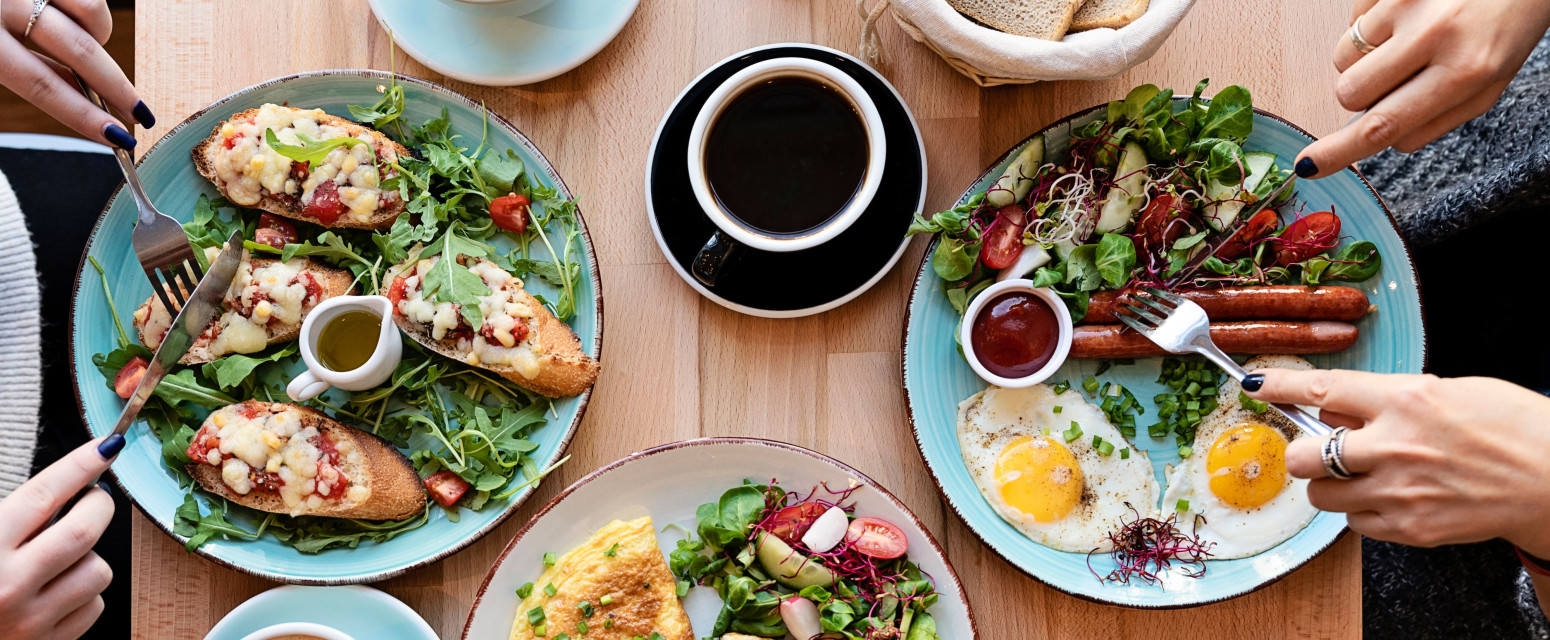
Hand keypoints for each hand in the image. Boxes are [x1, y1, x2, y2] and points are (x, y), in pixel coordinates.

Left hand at [0, 0, 150, 149]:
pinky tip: (71, 17)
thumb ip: (22, 72)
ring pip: (92, 16)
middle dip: (118, 88)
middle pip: (81, 52)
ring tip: (89, 49)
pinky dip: (89, 12)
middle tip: (140, 113)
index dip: (85, 116)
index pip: (44, 85)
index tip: (117, 138)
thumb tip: (77, 94)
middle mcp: (7, 4)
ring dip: (100, 40)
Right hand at [0, 436, 121, 639]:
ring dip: (88, 557)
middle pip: (85, 529)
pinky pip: (94, 606)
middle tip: (93, 499)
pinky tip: (57, 591)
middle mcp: (9, 584)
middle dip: (98, 505)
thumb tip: (70, 481)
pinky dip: (84, 594)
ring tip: (60, 558)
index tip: (106, 446)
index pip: (46, 493)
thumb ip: (12, 514)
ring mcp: (31, 619)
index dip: (82, 464)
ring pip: (97, 569)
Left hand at [1242, 370, 1549, 558]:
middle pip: (1306, 455)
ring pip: (1321, 495)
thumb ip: (1385, 399)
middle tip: (1319, 449)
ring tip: (1363, 476)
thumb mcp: (1447, 391)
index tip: (1256, 385)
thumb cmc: (1510, 427)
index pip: (1321, 389)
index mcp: (1407, 400)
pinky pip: (1354, 524)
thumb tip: (1336, 408)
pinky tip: (1388, 497)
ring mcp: (1400, 492)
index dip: (1280, 387)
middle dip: (1304, 451)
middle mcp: (1395, 446)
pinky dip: (1360, 511)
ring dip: (1329, 484)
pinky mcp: (1410, 528)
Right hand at [1294, 0, 1549, 178]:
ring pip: (1344, 56)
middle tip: (1397, 77)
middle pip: (1349, 92)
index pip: (1382, 126)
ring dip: (1365, 57)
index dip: (1340, 151)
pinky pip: (1354, 17)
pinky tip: (1409, 13)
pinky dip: (1373, 21)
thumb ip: (1431, 118)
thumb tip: (1370, 141)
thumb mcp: (1487, 85)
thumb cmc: (1507, 28)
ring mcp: (1409, 1)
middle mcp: (1436, 34)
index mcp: (1466, 73)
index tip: (1308, 165)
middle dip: (1361, 93)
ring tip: (1408, 39)